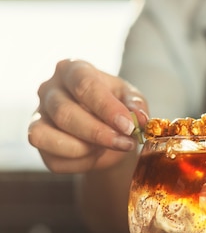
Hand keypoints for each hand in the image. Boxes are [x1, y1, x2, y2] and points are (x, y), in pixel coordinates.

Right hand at [28, 59, 148, 172]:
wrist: (108, 130)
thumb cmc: (117, 108)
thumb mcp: (132, 100)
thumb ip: (136, 106)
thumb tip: (140, 119)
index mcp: (73, 69)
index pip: (84, 84)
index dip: (107, 108)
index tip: (128, 126)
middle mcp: (49, 89)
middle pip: (64, 112)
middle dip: (98, 133)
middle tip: (125, 144)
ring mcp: (38, 115)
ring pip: (46, 136)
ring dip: (84, 149)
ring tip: (108, 147)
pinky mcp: (37, 141)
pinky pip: (52, 160)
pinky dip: (78, 163)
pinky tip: (95, 155)